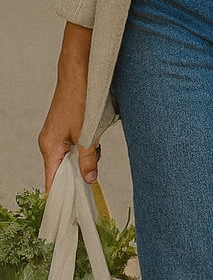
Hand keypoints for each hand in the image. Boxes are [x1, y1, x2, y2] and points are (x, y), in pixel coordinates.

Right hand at [38, 24, 96, 189]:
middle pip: (63, 172)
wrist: (80, 70)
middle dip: (79, 174)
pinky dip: (87, 146)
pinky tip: (96, 137)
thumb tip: (90, 181)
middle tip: (94, 175)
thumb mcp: (88, 132)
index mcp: (50, 147)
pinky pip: (76, 146)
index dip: (63, 196)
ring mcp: (58, 135)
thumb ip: (88, 158)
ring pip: (72, 158)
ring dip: (86, 157)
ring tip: (96, 145)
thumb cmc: (80, 98)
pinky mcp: (67, 128)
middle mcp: (50, 143)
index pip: (52, 182)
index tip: (74, 209)